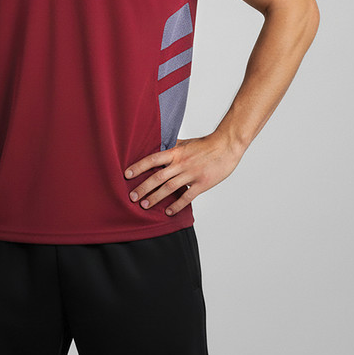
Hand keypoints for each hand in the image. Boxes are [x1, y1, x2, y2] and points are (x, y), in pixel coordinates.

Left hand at [124, 134, 241, 216]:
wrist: (226, 146)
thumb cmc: (206, 144)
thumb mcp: (185, 143)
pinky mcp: (202, 184)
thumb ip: (172, 148)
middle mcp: (181, 164)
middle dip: (143, 187)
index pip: (153, 159)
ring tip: (144, 205)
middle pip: (158, 177)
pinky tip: (168, 212)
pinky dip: (177, 205)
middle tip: (132, 196)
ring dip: (156, 198)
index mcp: (176, 152)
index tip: (126, 174)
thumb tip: (157, 148)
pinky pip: (187, 197)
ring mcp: (191, 174)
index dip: (139, 166)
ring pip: (170, 188)